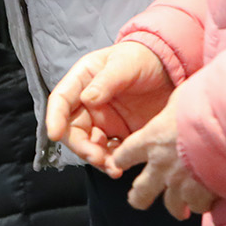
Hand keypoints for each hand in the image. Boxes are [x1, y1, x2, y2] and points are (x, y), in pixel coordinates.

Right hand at [46, 42, 173, 172]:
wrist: (170, 68)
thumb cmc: (142, 58)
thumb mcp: (124, 64)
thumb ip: (106, 81)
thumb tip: (87, 99)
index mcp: (82, 81)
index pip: (61, 101)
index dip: (54, 118)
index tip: (55, 135)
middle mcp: (88, 104)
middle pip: (73, 130)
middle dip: (81, 147)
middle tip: (97, 158)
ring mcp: (104, 121)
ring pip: (90, 145)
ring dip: (97, 159)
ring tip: (114, 168)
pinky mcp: (120, 134)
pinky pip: (111, 153)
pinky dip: (113, 163)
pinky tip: (122, 166)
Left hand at [110, 91, 216, 219]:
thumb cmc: (204, 106)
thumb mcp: (181, 98)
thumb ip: (173, 109)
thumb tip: (177, 105)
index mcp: (151, 139)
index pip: (126, 154)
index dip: (122, 159)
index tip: (119, 163)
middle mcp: (161, 164)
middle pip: (141, 191)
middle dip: (138, 198)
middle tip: (138, 200)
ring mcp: (180, 182)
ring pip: (171, 205)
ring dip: (176, 207)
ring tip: (181, 210)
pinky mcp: (201, 194)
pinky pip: (198, 207)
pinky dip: (202, 204)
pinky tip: (208, 201)